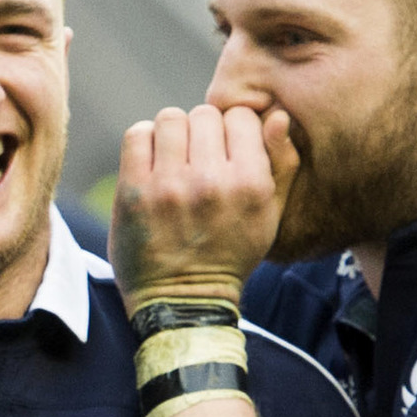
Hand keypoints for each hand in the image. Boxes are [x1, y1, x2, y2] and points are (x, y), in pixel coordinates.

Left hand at [113, 104, 298, 311]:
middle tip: (196, 161)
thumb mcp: (270, 215)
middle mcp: (211, 181)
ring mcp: (170, 186)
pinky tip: (151, 165)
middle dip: (201, 133)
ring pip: (171, 118)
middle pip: (205, 114)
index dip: (232, 130)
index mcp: (250, 183)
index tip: (224, 153)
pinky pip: (138, 134)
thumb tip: (277, 115)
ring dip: (172, 135)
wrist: (183, 301)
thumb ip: (282, 162)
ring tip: (173, 161)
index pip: (241, 117)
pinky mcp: (134, 192)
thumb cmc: (230, 253)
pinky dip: (143, 142)